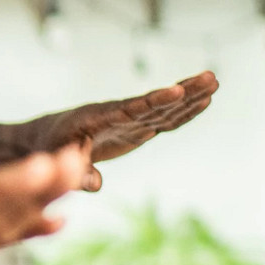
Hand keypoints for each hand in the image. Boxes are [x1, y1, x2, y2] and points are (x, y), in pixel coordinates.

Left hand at [31, 70, 216, 189]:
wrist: (49, 137)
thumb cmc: (51, 146)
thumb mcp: (59, 157)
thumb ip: (78, 170)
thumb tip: (96, 185)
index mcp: (100, 117)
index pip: (132, 108)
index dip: (154, 101)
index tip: (176, 90)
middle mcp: (120, 114)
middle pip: (156, 103)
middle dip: (183, 91)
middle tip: (211, 78)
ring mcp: (131, 121)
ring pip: (165, 108)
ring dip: (190, 96)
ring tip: (215, 82)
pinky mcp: (137, 129)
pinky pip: (164, 121)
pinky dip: (184, 113)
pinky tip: (204, 102)